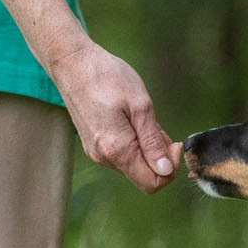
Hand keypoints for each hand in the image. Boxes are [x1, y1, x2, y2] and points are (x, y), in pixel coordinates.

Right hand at [50, 40, 178, 193]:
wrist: (72, 63)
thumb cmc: (107, 77)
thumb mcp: (140, 105)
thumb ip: (153, 141)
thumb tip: (165, 171)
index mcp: (117, 150)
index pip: (152, 183)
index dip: (170, 168)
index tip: (174, 143)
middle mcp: (104, 158)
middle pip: (143, 174)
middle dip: (159, 155)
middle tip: (157, 124)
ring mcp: (96, 152)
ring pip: (133, 163)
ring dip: (145, 146)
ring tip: (141, 116)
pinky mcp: (93, 144)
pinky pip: (121, 153)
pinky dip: (133, 142)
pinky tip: (130, 118)